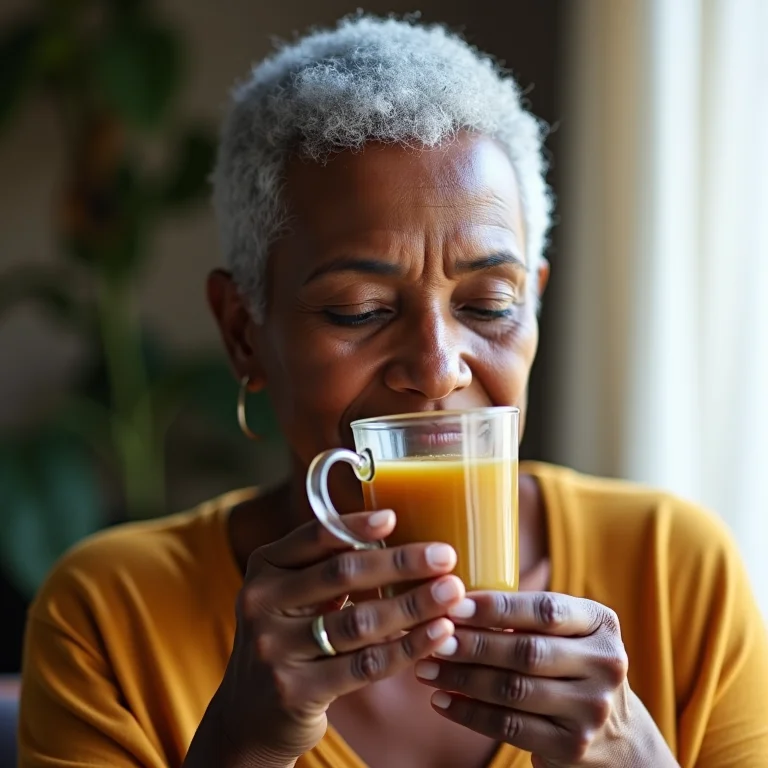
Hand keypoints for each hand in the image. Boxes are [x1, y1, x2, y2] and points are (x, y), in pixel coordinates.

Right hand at [212, 510, 464, 764]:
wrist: (250, 714)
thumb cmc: (289, 638)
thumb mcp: (290, 595)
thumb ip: (326, 567)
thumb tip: (396, 535)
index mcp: (264, 569)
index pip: (312, 538)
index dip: (354, 527)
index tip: (394, 518)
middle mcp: (261, 604)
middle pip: (341, 575)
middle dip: (400, 564)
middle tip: (445, 557)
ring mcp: (275, 649)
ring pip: (359, 622)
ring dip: (413, 605)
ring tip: (452, 593)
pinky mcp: (296, 691)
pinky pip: (364, 665)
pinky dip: (406, 647)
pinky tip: (437, 633)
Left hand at [414, 592, 675, 766]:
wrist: (614, 737)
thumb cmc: (568, 665)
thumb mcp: (566, 633)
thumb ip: (526, 614)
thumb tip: (452, 595)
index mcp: (600, 623)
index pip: (545, 610)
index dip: (497, 608)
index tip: (454, 605)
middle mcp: (605, 664)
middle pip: (526, 651)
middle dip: (473, 644)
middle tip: (433, 638)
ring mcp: (592, 708)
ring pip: (514, 690)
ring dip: (462, 678)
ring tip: (426, 667)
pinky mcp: (573, 745)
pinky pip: (509, 727)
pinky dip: (469, 713)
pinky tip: (441, 700)